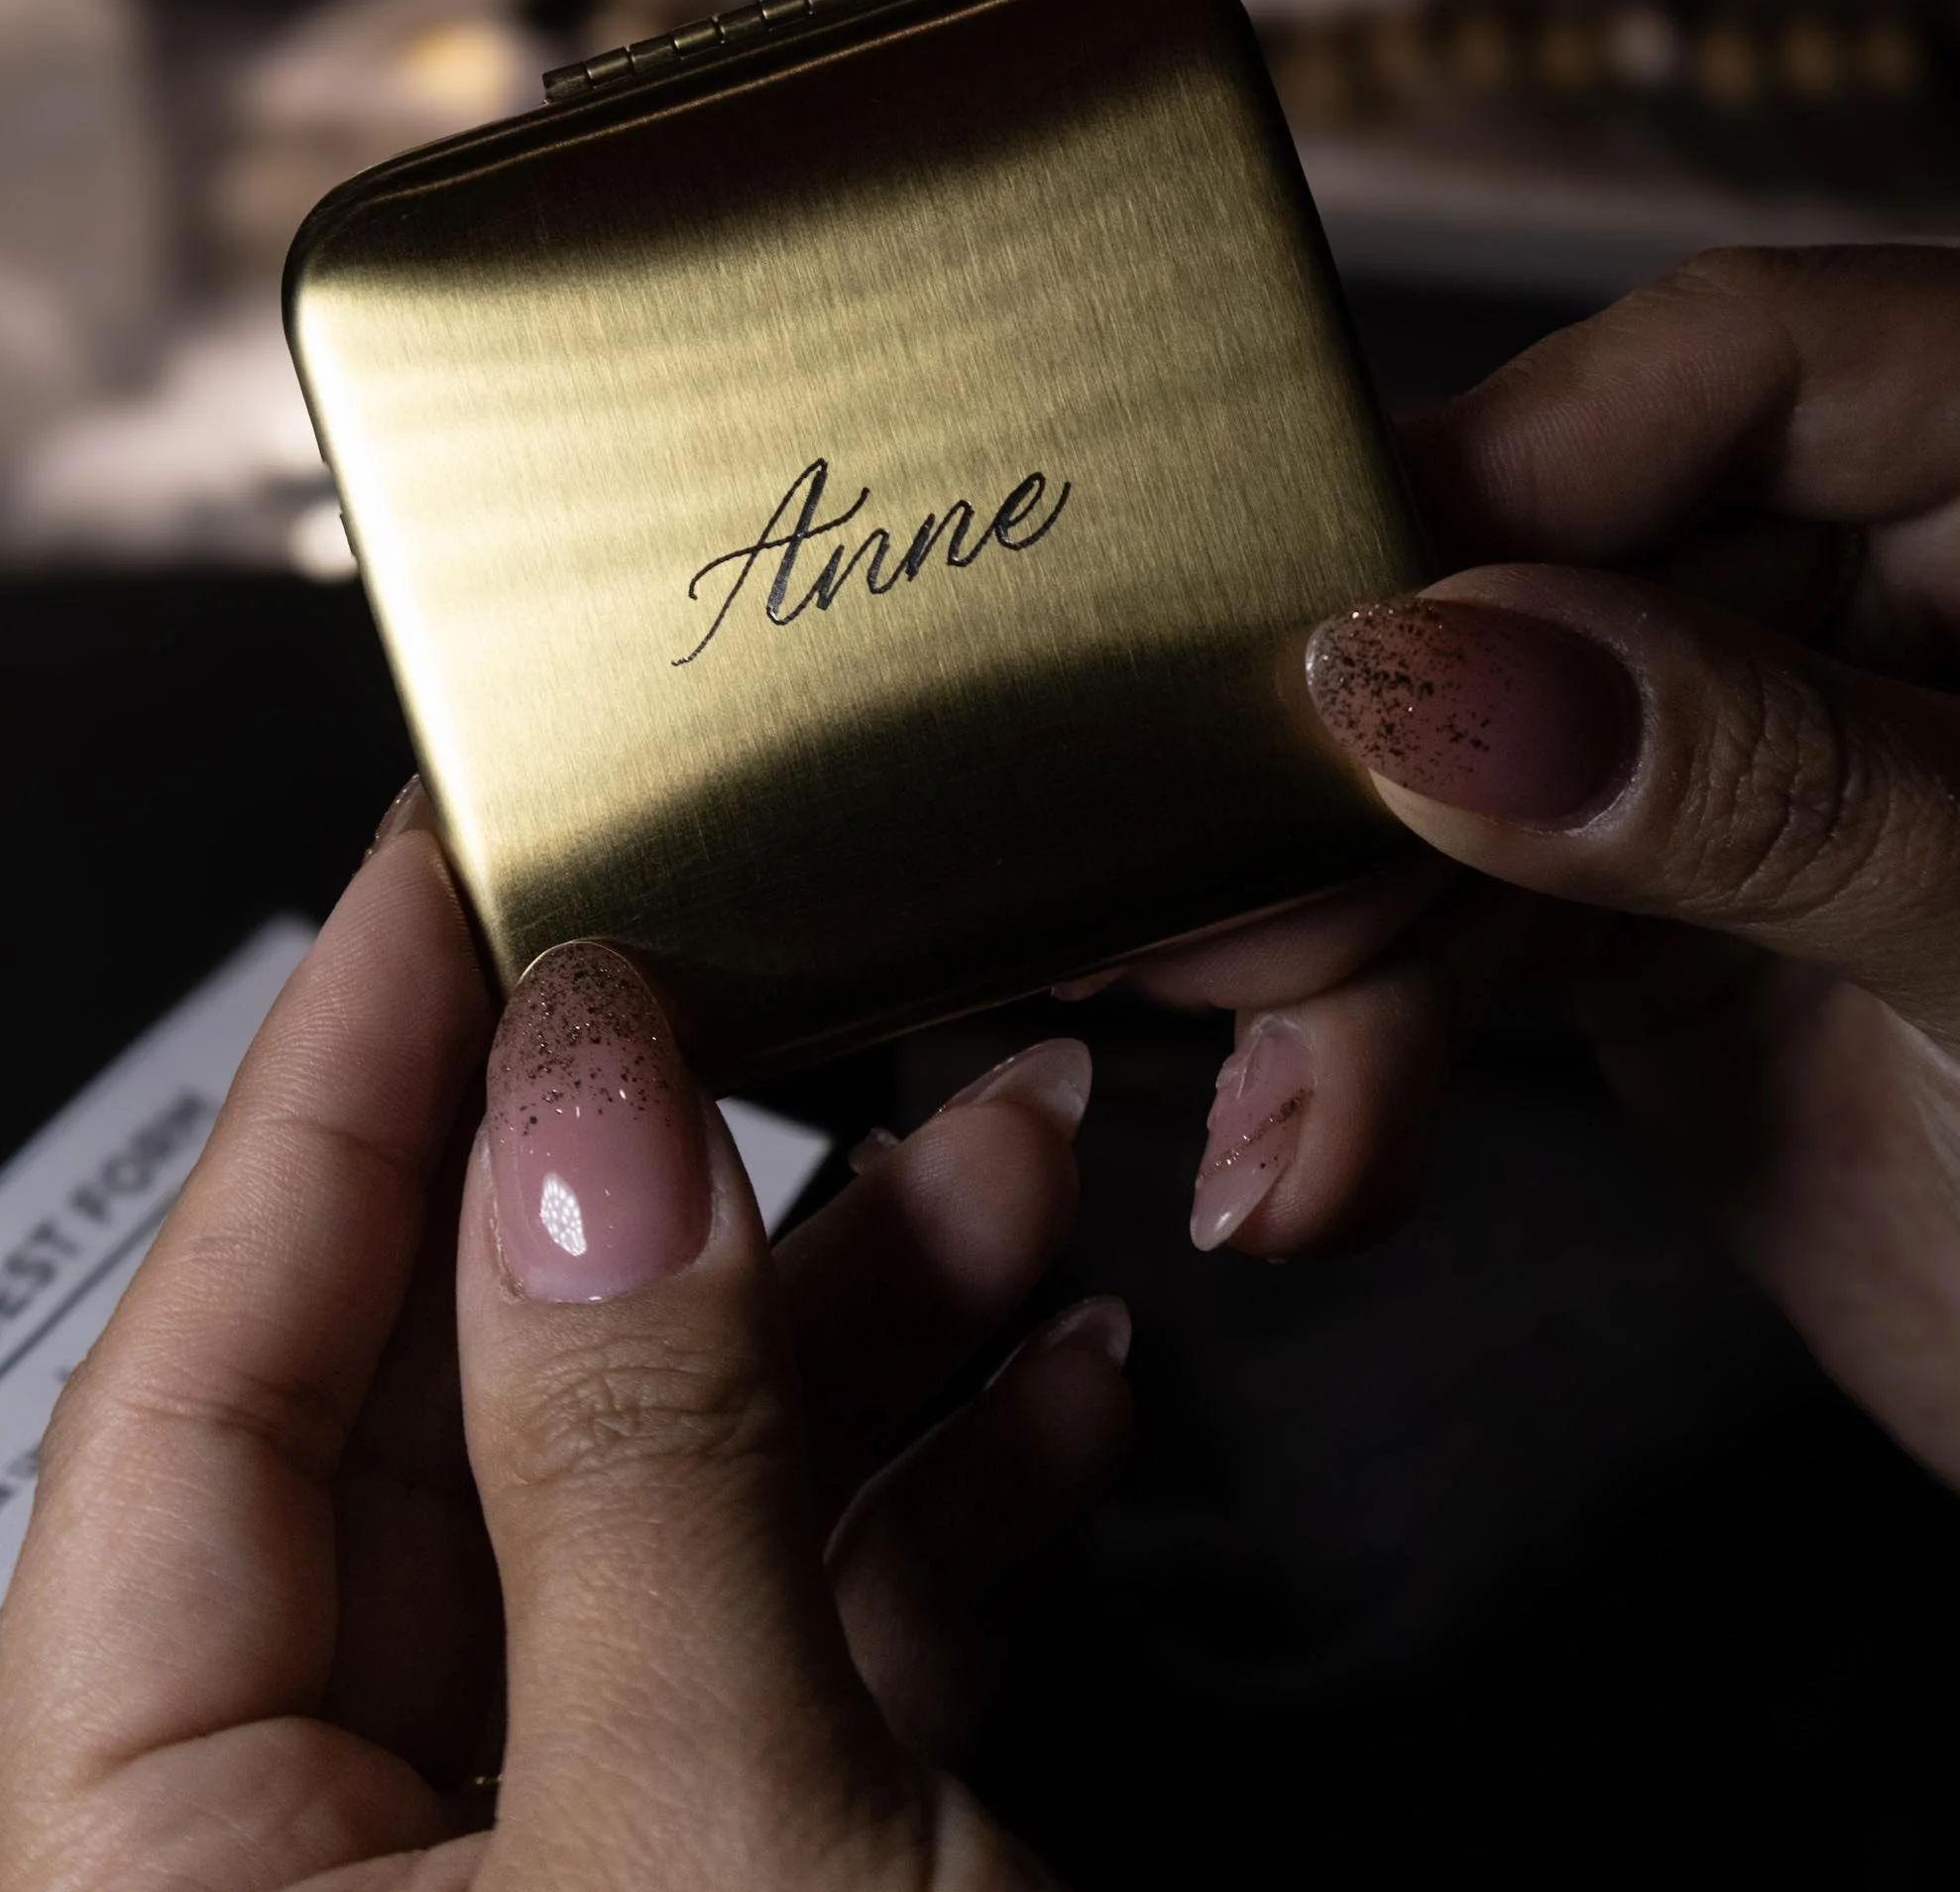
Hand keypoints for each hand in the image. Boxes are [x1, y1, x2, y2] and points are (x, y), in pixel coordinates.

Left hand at [0, 803, 1126, 1889]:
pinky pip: (805, 1653)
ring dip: (859, 1325)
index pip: (191, 1400)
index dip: (329, 1101)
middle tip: (760, 983)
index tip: (446, 882)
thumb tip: (592, 1102)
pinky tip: (1054, 1385)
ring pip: (662, 1517)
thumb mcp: (708, 1837)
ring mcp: (562, 1885)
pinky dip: (938, 1511)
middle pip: (455, 1427)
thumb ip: (634, 1452)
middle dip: (668, 1195)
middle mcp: (345, 1883)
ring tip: (1004, 1159)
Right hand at [1154, 246, 1959, 1500]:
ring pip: (1476, 767)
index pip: (1743, 362)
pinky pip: (1469, 925)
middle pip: (1555, 561)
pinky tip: (1310, 1148)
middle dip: (1379, 748)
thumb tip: (1444, 672)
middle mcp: (1884, 582)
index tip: (1333, 615)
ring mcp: (1758, 753)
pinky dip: (1371, 1040)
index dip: (1516, 463)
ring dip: (1344, 941)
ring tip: (1270, 1090)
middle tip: (1224, 881)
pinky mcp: (1666, 918)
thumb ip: (1767, 787)